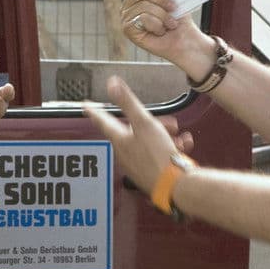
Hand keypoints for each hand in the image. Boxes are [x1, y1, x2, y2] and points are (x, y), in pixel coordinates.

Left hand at [83, 76, 194, 196]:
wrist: (175, 185)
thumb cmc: (157, 154)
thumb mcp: (143, 122)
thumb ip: (128, 102)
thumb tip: (112, 83)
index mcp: (119, 139)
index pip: (103, 121)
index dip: (95, 111)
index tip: (86, 105)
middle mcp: (125, 152)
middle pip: (133, 130)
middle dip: (151, 122)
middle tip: (169, 122)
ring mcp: (137, 163)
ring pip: (149, 141)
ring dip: (164, 135)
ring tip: (177, 134)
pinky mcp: (150, 172)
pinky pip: (158, 153)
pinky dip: (170, 147)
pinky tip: (182, 145)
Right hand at [120, 0, 203, 63]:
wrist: (185, 39)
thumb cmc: (179, 18)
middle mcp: (128, 5)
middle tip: (172, 7)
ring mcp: (126, 17)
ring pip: (143, 6)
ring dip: (162, 15)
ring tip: (170, 23)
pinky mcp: (128, 29)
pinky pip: (142, 18)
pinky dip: (157, 25)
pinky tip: (161, 30)